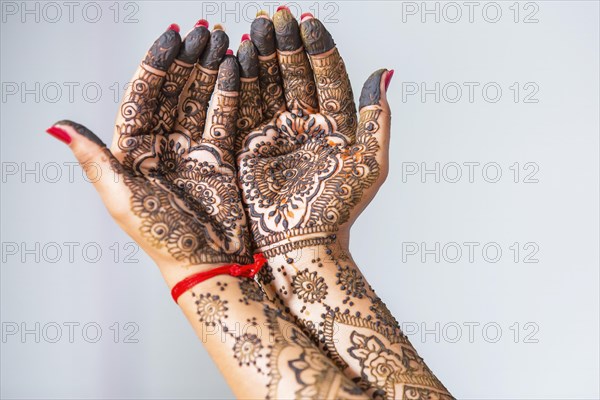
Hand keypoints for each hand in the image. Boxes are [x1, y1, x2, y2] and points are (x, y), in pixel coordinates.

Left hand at [47, 23, 251, 284]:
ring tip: (223, 40)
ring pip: (200, 98)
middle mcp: (162, 144)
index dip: (156, 65)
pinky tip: (236, 69)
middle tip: (205, 31)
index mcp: (133, 151)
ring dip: (210, 68)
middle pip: (174, 91)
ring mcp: (193, 149)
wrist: (207, 264)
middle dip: (189, 60)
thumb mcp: (122, 199)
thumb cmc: (161, 237)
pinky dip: (231, 93)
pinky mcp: (221, 156)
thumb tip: (55, 126)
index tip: (172, 37)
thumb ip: (95, 160)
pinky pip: (225, 117)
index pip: (143, 96)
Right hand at [235, 11, 392, 255]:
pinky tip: (238, 57)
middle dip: (286, 44)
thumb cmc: (339, 208)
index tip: (308, 21)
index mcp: (336, 125)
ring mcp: (277, 132)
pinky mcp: (251, 144)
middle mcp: (306, 124)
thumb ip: (376, 118)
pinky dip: (241, 82)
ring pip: (270, 85)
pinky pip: (245, 107)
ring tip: (256, 28)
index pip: (327, 77)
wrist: (303, 242)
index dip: (318, 48)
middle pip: (295, 74)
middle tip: (276, 16)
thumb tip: (384, 74)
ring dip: (263, 56)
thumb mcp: (369, 162)